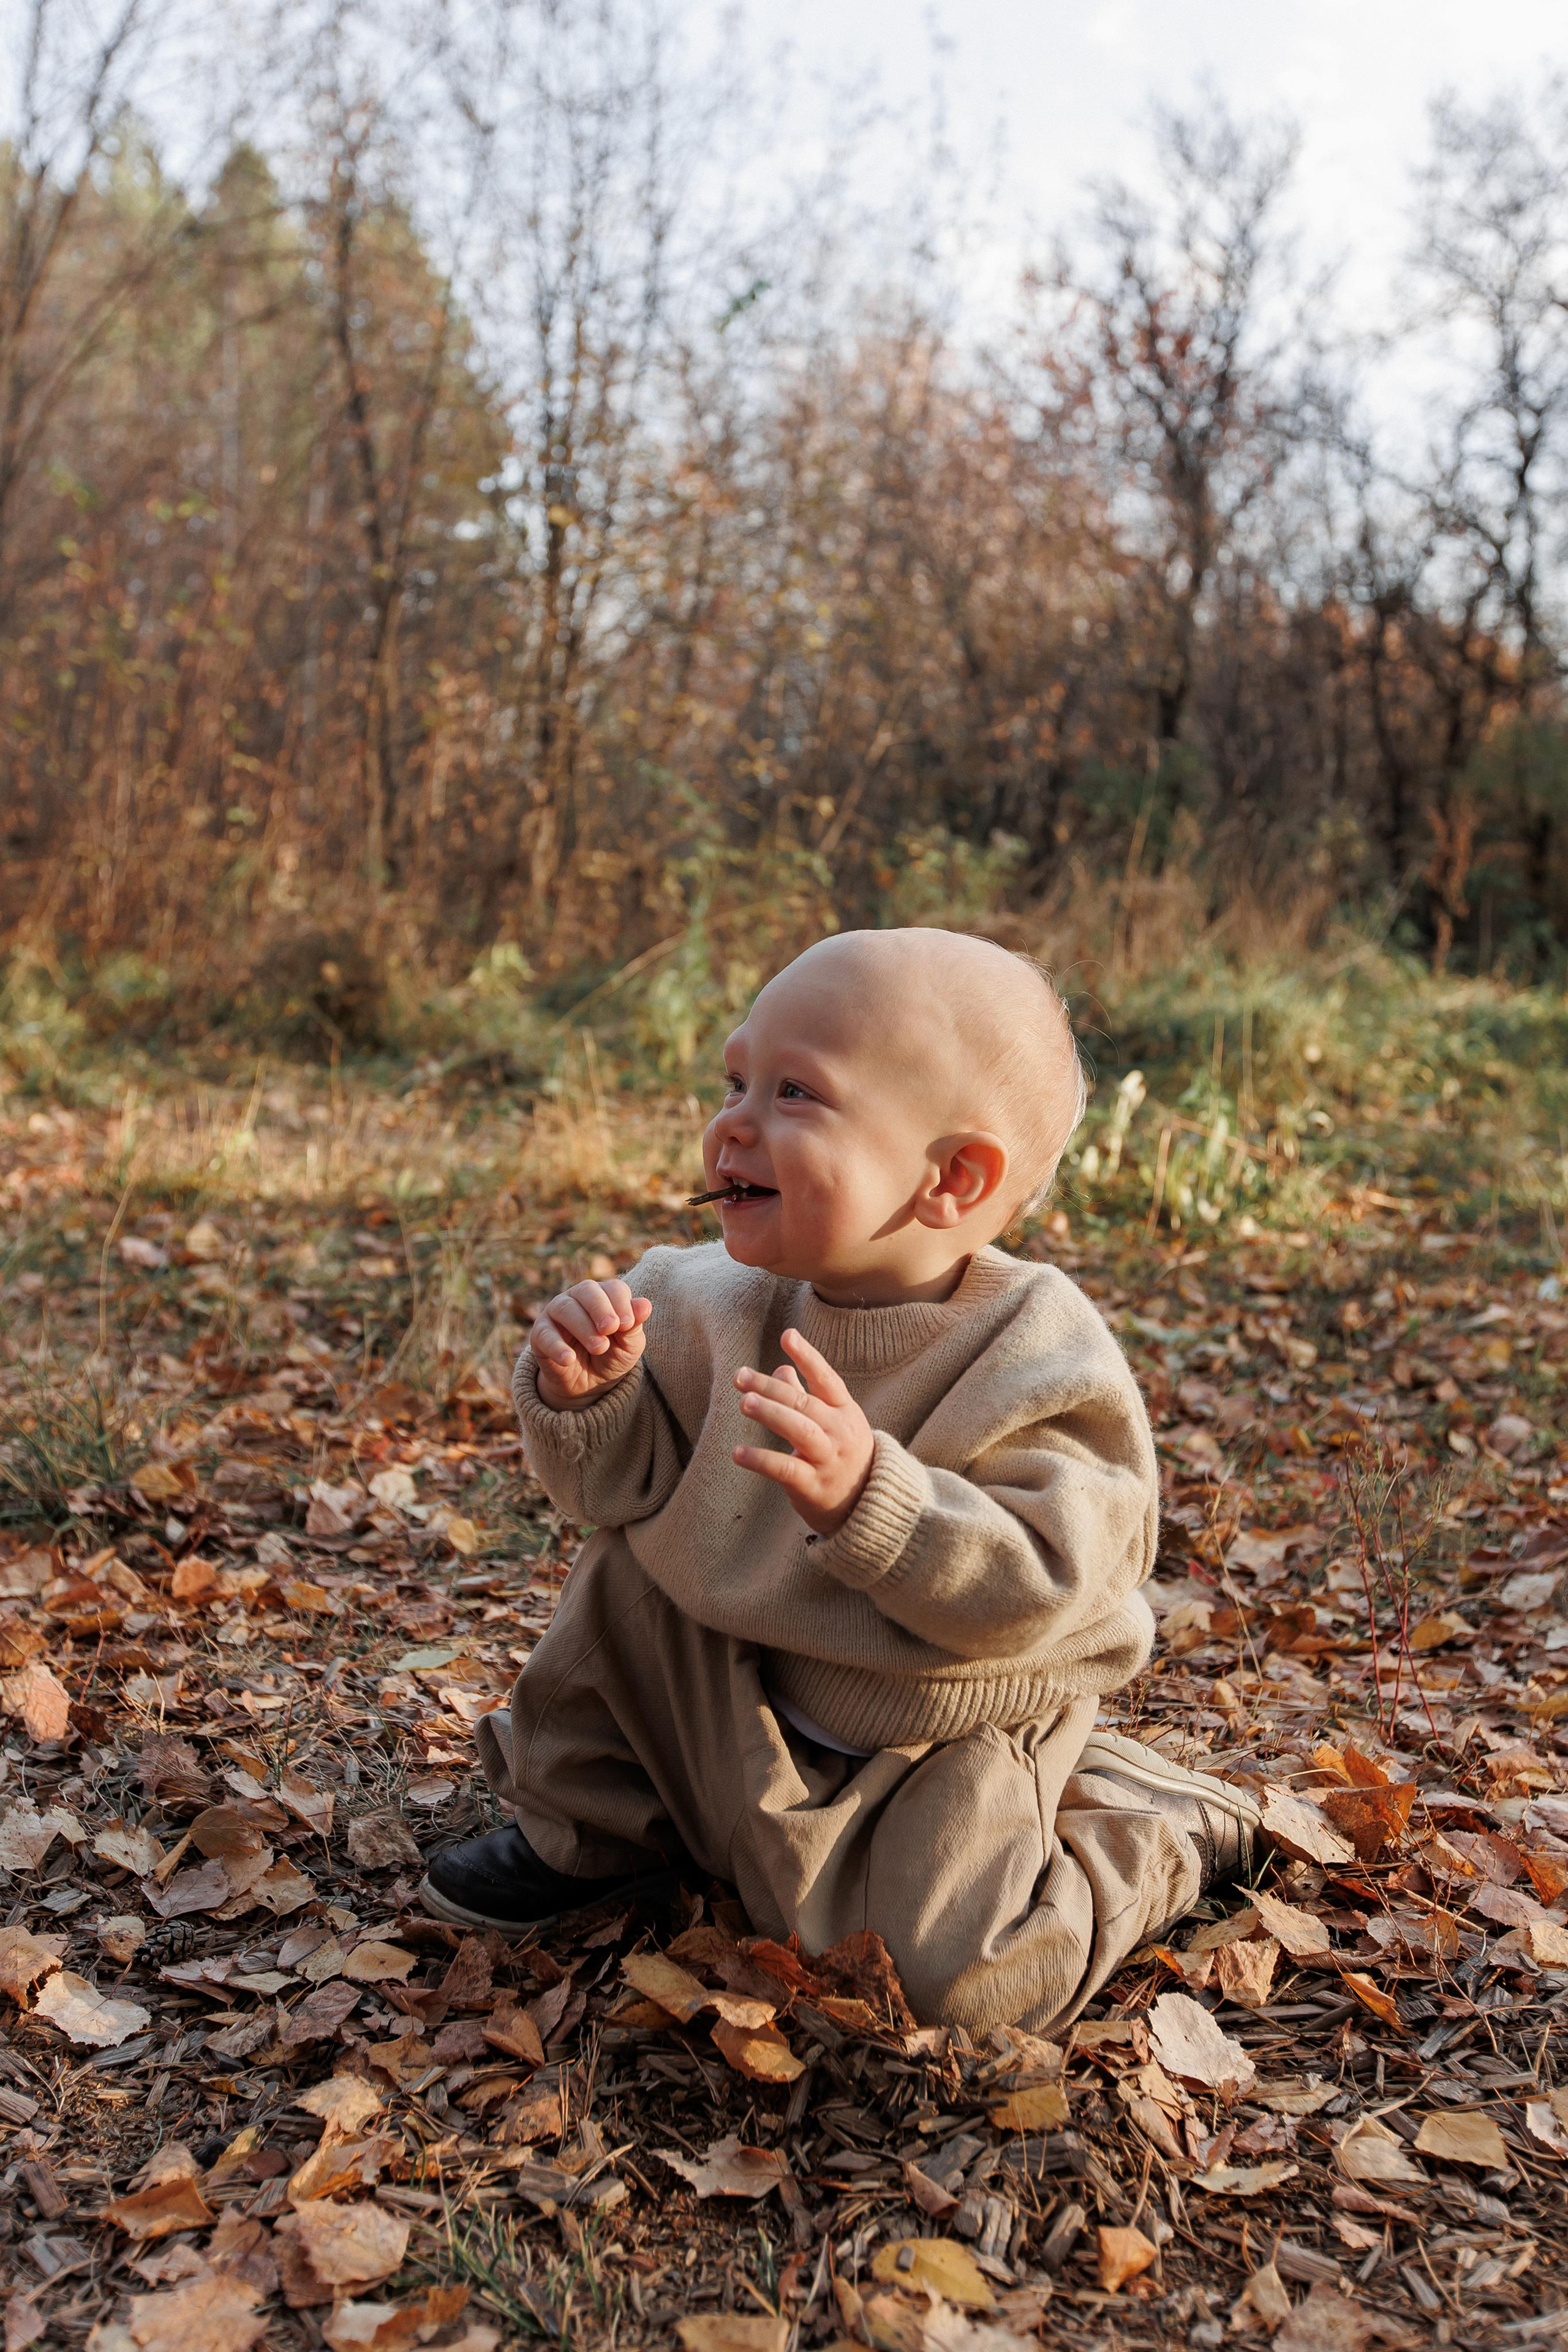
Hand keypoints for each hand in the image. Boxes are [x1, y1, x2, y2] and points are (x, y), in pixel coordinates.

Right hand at [531, 1278, 651, 1408]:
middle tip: (611, 1329)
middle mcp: (579, 1298)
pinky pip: (544, 1334)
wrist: (589, 1384)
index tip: (628, 1325)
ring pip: (565, 1309)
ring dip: (584, 1328)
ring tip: (599, 1348)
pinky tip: (569, 1359)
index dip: (622, 1304)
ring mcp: (556, 1313)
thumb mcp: (629, 1345)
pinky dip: (557, 1346)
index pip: (614, 1288)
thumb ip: (635, 1325)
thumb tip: (645, 1304)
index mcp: (605, 1295)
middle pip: (587, 1290)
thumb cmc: (612, 1356)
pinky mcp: (540, 1334)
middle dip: (601, 1308)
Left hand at [732, 1327, 873, 1535]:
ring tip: (744, 1402)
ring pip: (799, 1430)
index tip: (787, 1335)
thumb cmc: (844, 1456)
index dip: (808, 1357)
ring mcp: (828, 1459)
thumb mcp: (833, 1423)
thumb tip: (779, 1367)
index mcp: (845, 1412)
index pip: (827, 1379)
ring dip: (770, 1414)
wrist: (869, 1506)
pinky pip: (785, 1469)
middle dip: (770, 1388)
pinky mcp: (814, 1486)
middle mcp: (839, 1432)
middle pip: (804, 1403)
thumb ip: (806, 1395)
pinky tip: (738, 1452)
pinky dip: (761, 1459)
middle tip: (739, 1376)